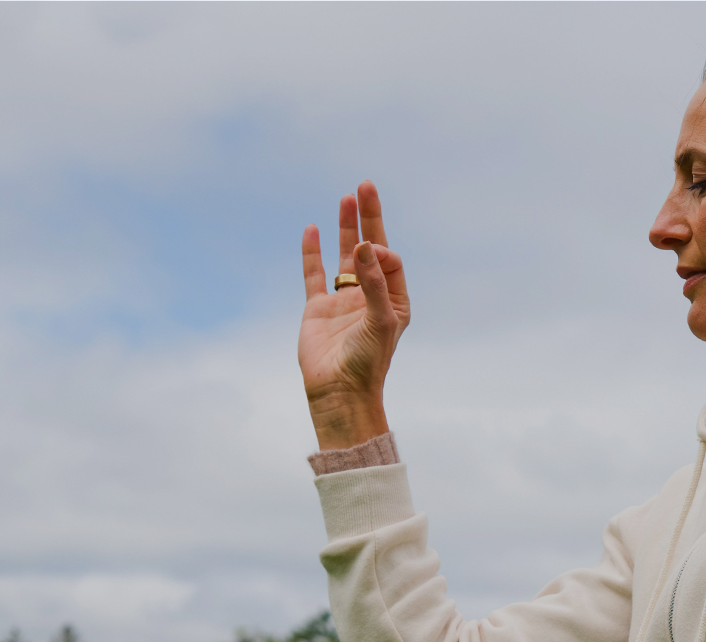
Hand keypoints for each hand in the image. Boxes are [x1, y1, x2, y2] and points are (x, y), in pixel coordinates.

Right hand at [300, 181, 410, 449]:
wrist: (338, 392)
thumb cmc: (368, 361)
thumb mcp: (380, 321)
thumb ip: (374, 283)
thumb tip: (364, 245)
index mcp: (393, 301)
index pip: (390, 261)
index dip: (380, 250)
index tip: (370, 253)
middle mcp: (369, 296)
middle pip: (369, 248)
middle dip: (369, 218)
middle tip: (365, 186)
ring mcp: (342, 301)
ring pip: (344, 256)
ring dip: (346, 228)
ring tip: (347, 197)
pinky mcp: (317, 308)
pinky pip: (314, 274)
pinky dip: (312, 252)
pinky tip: (312, 228)